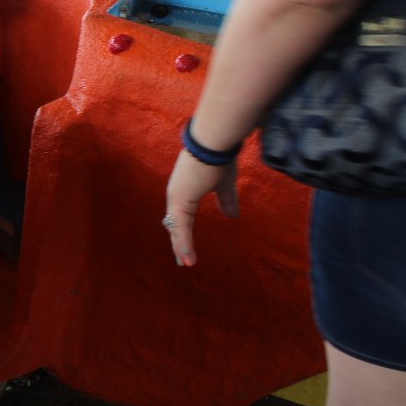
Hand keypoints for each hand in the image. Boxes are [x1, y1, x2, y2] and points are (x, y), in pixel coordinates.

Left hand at [164, 150, 239, 266]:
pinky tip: (187, 259)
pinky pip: (181, 227)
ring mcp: (176, 197)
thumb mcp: (224, 184)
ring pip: (176, 228)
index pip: (180, 216)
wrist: (214, 142)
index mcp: (184, 190)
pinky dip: (183, 244)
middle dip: (178, 242)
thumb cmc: (218, 158)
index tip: (184, 246)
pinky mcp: (180, 200)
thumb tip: (231, 216)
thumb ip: (226, 200)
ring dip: (181, 247)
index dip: (183, 231)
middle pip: (175, 223)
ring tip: (186, 263)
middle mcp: (176, 194)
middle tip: (182, 260)